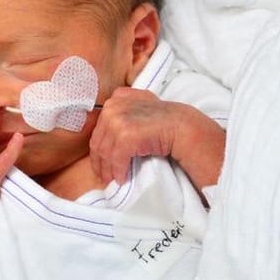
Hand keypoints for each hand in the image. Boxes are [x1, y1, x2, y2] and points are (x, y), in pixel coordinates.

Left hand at [89, 88, 223, 187]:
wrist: (181, 126)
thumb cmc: (163, 120)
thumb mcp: (141, 106)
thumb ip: (125, 110)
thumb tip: (109, 133)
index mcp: (116, 98)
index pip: (100, 127)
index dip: (98, 146)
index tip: (101, 160)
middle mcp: (113, 106)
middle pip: (99, 141)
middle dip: (100, 162)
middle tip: (104, 176)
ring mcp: (118, 120)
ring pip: (106, 152)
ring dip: (109, 170)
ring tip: (113, 181)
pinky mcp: (125, 136)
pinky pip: (116, 159)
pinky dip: (119, 171)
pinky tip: (122, 179)